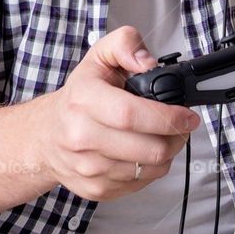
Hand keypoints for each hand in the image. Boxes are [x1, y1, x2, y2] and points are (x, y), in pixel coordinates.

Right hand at [42, 26, 200, 201]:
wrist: (47, 135)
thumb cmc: (78, 97)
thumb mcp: (99, 57)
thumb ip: (125, 44)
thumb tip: (147, 62)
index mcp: (83, 100)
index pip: (131, 115)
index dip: (167, 117)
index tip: (187, 116)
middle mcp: (81, 137)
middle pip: (148, 149)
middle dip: (176, 137)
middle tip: (182, 125)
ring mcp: (87, 167)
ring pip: (150, 168)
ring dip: (168, 153)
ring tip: (164, 136)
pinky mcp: (95, 189)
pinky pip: (141, 184)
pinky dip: (152, 169)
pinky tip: (146, 152)